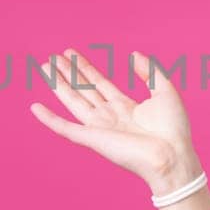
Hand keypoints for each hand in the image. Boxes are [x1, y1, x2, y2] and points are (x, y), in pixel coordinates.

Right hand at [29, 48, 202, 194]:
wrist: (172, 155)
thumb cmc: (173, 129)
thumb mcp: (165, 90)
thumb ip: (149, 71)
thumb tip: (134, 54)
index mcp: (125, 107)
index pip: (99, 83)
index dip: (85, 68)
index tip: (71, 54)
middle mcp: (109, 116)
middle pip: (83, 90)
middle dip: (68, 73)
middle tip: (53, 57)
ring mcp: (99, 128)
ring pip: (72, 102)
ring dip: (58, 85)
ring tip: (44, 67)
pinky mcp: (92, 139)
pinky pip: (66, 128)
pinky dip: (49, 119)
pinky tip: (35, 107)